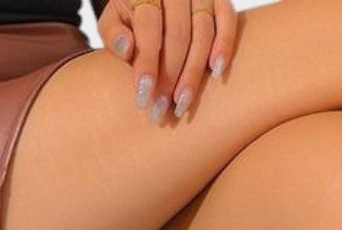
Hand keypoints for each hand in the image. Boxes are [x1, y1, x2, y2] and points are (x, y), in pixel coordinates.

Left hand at [97, 0, 237, 123]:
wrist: (157, 1)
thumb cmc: (134, 15)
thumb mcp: (115, 18)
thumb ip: (113, 32)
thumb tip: (126, 48)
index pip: (148, 27)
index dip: (147, 63)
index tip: (144, 96)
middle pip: (178, 35)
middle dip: (170, 76)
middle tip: (162, 108)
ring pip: (203, 34)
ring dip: (194, 73)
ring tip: (182, 103)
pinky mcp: (220, 0)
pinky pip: (228, 20)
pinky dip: (225, 45)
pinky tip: (217, 72)